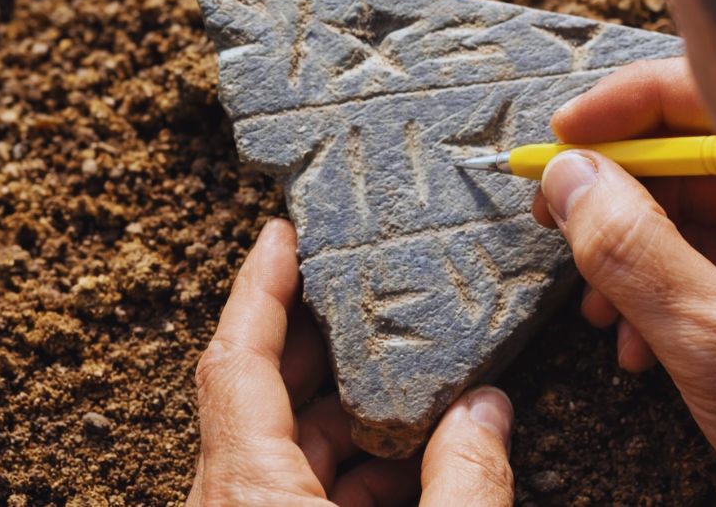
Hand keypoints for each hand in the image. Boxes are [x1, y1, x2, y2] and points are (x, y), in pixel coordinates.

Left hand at [188, 219, 515, 506]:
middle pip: (260, 395)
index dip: (260, 288)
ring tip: (409, 381)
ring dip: (346, 412)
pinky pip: (293, 490)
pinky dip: (348, 467)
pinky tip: (409, 463)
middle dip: (320, 340)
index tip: (283, 236)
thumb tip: (485, 410)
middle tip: (363, 289)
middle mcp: (231, 504)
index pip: (236, 362)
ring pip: (280, 445)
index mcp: (249, 492)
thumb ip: (466, 478)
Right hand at [532, 59, 715, 506]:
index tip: (561, 139)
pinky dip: (656, 302)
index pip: (708, 98)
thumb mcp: (715, 338)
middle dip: (612, 201)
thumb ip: (632, 253)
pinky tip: (638, 350)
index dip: (624, 107)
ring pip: (684, 221)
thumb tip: (568, 176)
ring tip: (599, 315)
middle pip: (684, 162)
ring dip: (626, 264)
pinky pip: (702, 270)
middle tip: (555, 223)